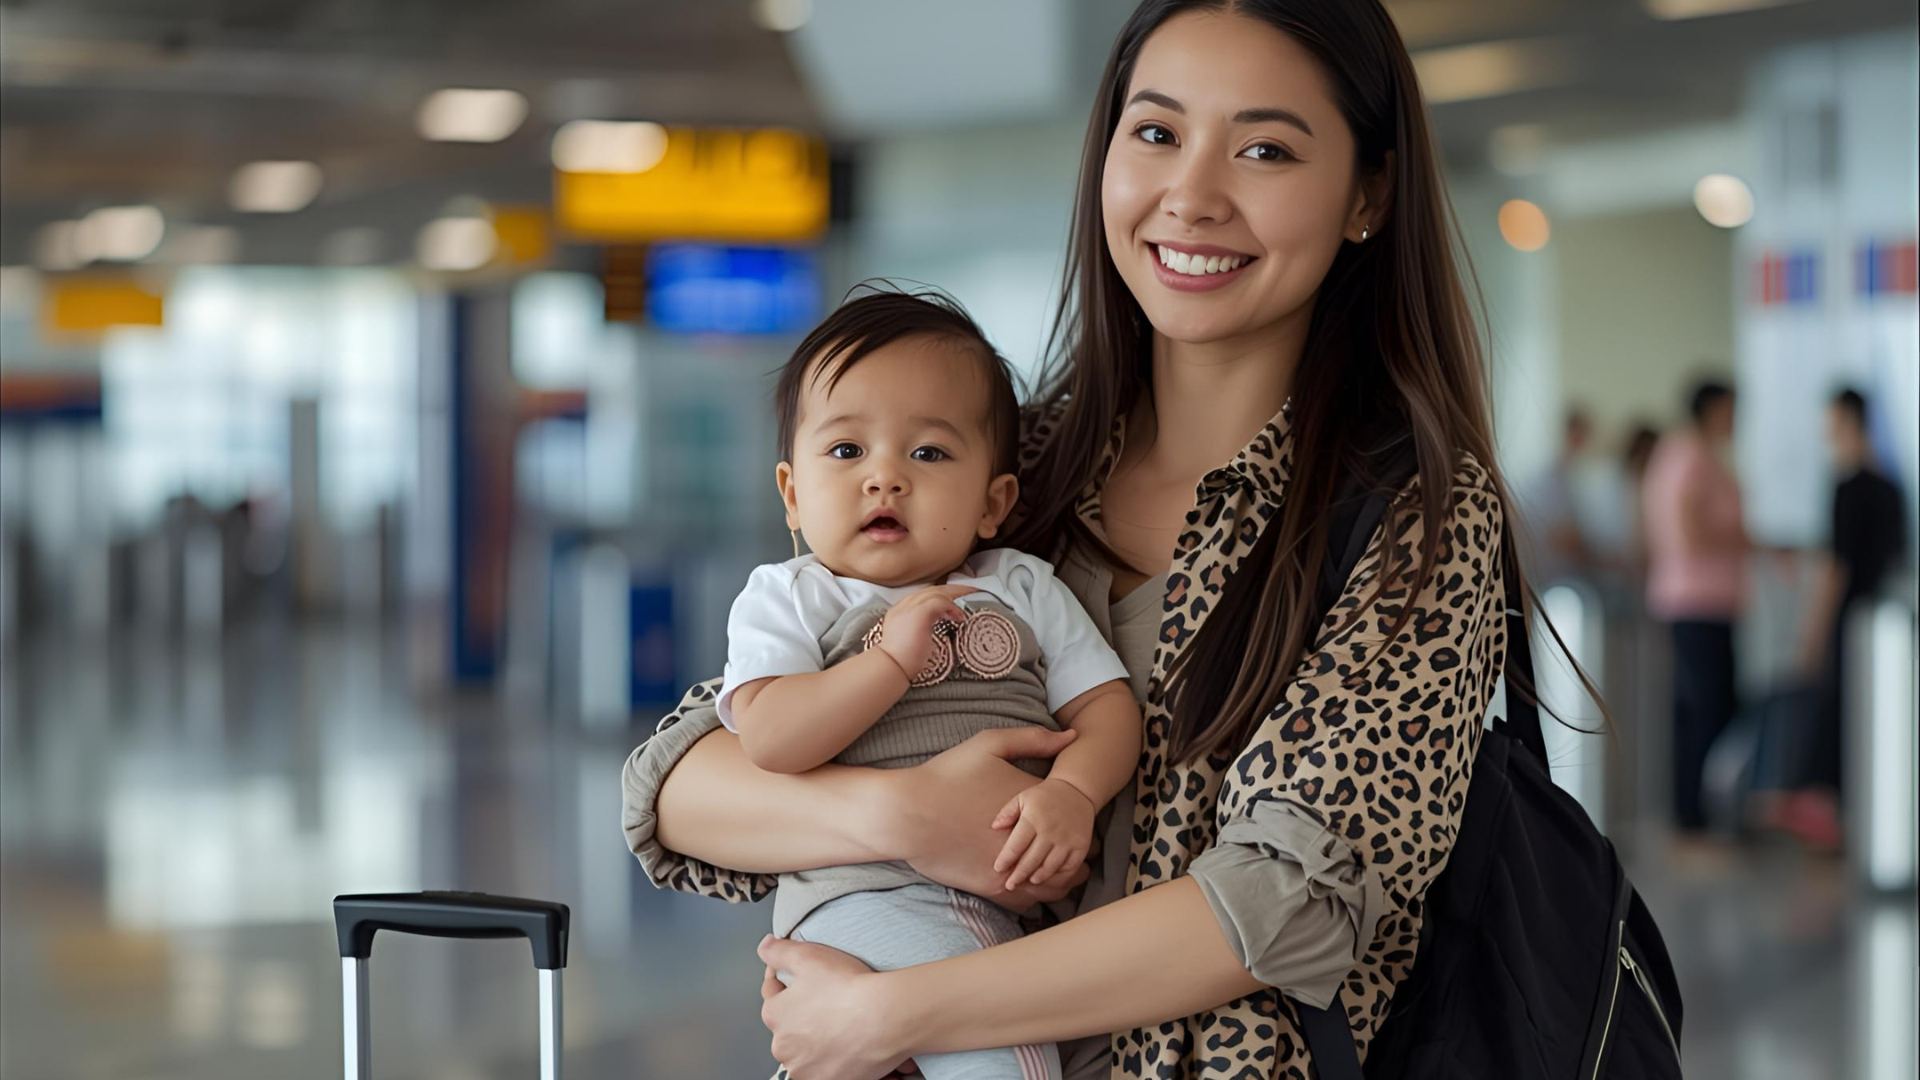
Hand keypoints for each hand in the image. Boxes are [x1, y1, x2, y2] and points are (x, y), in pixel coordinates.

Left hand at [758, 935, 912, 1079]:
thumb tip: (765, 946)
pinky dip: (834, 1058)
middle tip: (827, 999)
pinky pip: (827, 1068)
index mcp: (774, 1015)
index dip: (786, 980)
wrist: (887, 1019)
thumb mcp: (808, 955)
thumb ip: (778, 951)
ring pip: (806, 1050)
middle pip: (789, 1026)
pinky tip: (848, 1042)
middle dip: (802, 1013)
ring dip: (817, 1039)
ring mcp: (806, 1069)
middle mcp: (783, 1047)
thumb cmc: (848, 988)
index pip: (772, 994)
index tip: (802, 976)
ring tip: (841, 1022)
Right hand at [875, 585, 976, 676]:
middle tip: (966, 593)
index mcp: (899, 613)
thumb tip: (930, 633)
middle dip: (949, 591)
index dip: (937, 597)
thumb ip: (919, 631)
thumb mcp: (910, 642)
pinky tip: (959, 617)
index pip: (920, 597)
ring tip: (965, 607)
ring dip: (954, 597)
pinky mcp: (920, 613)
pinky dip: (952, 607)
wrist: (891, 667)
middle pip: (929, 591)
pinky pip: (940, 601)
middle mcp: (903, 607)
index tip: (950, 604)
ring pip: (936, 592)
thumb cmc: (900, 663)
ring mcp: (910, 607)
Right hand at [888, 727, 1089, 912]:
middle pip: (1074, 857)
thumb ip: (1032, 739)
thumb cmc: (947, 776)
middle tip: (1068, 845)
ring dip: (1059, 877)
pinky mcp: (994, 888)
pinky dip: (1034, 894)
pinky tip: (1027, 881)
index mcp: (1036, 807)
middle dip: (1075, 852)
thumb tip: (1071, 735)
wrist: (908, 813)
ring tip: (1052, 866)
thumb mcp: (989, 745)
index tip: (1071, 819)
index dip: (1077, 822)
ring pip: (1057, 886)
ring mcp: (1015, 869)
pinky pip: (1030, 902)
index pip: (1077, 822)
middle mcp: (1032, 842)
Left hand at [991, 778, 1095, 888]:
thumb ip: (1007, 813)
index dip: (1006, 860)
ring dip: (1036, 877)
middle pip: (1031, 860)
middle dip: (1018, 875)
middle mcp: (1051, 831)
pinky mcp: (1080, 847)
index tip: (998, 869)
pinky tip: (1047, 878)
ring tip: (1027, 882)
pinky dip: (1057, 876)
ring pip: (1049, 867)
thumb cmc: (1044, 797)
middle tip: (1009, 885)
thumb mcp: (1023, 798)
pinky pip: (1068, 868)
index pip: (1016, 845)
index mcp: (1033, 819)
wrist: (1076, 791)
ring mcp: (1067, 841)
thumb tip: (994, 827)